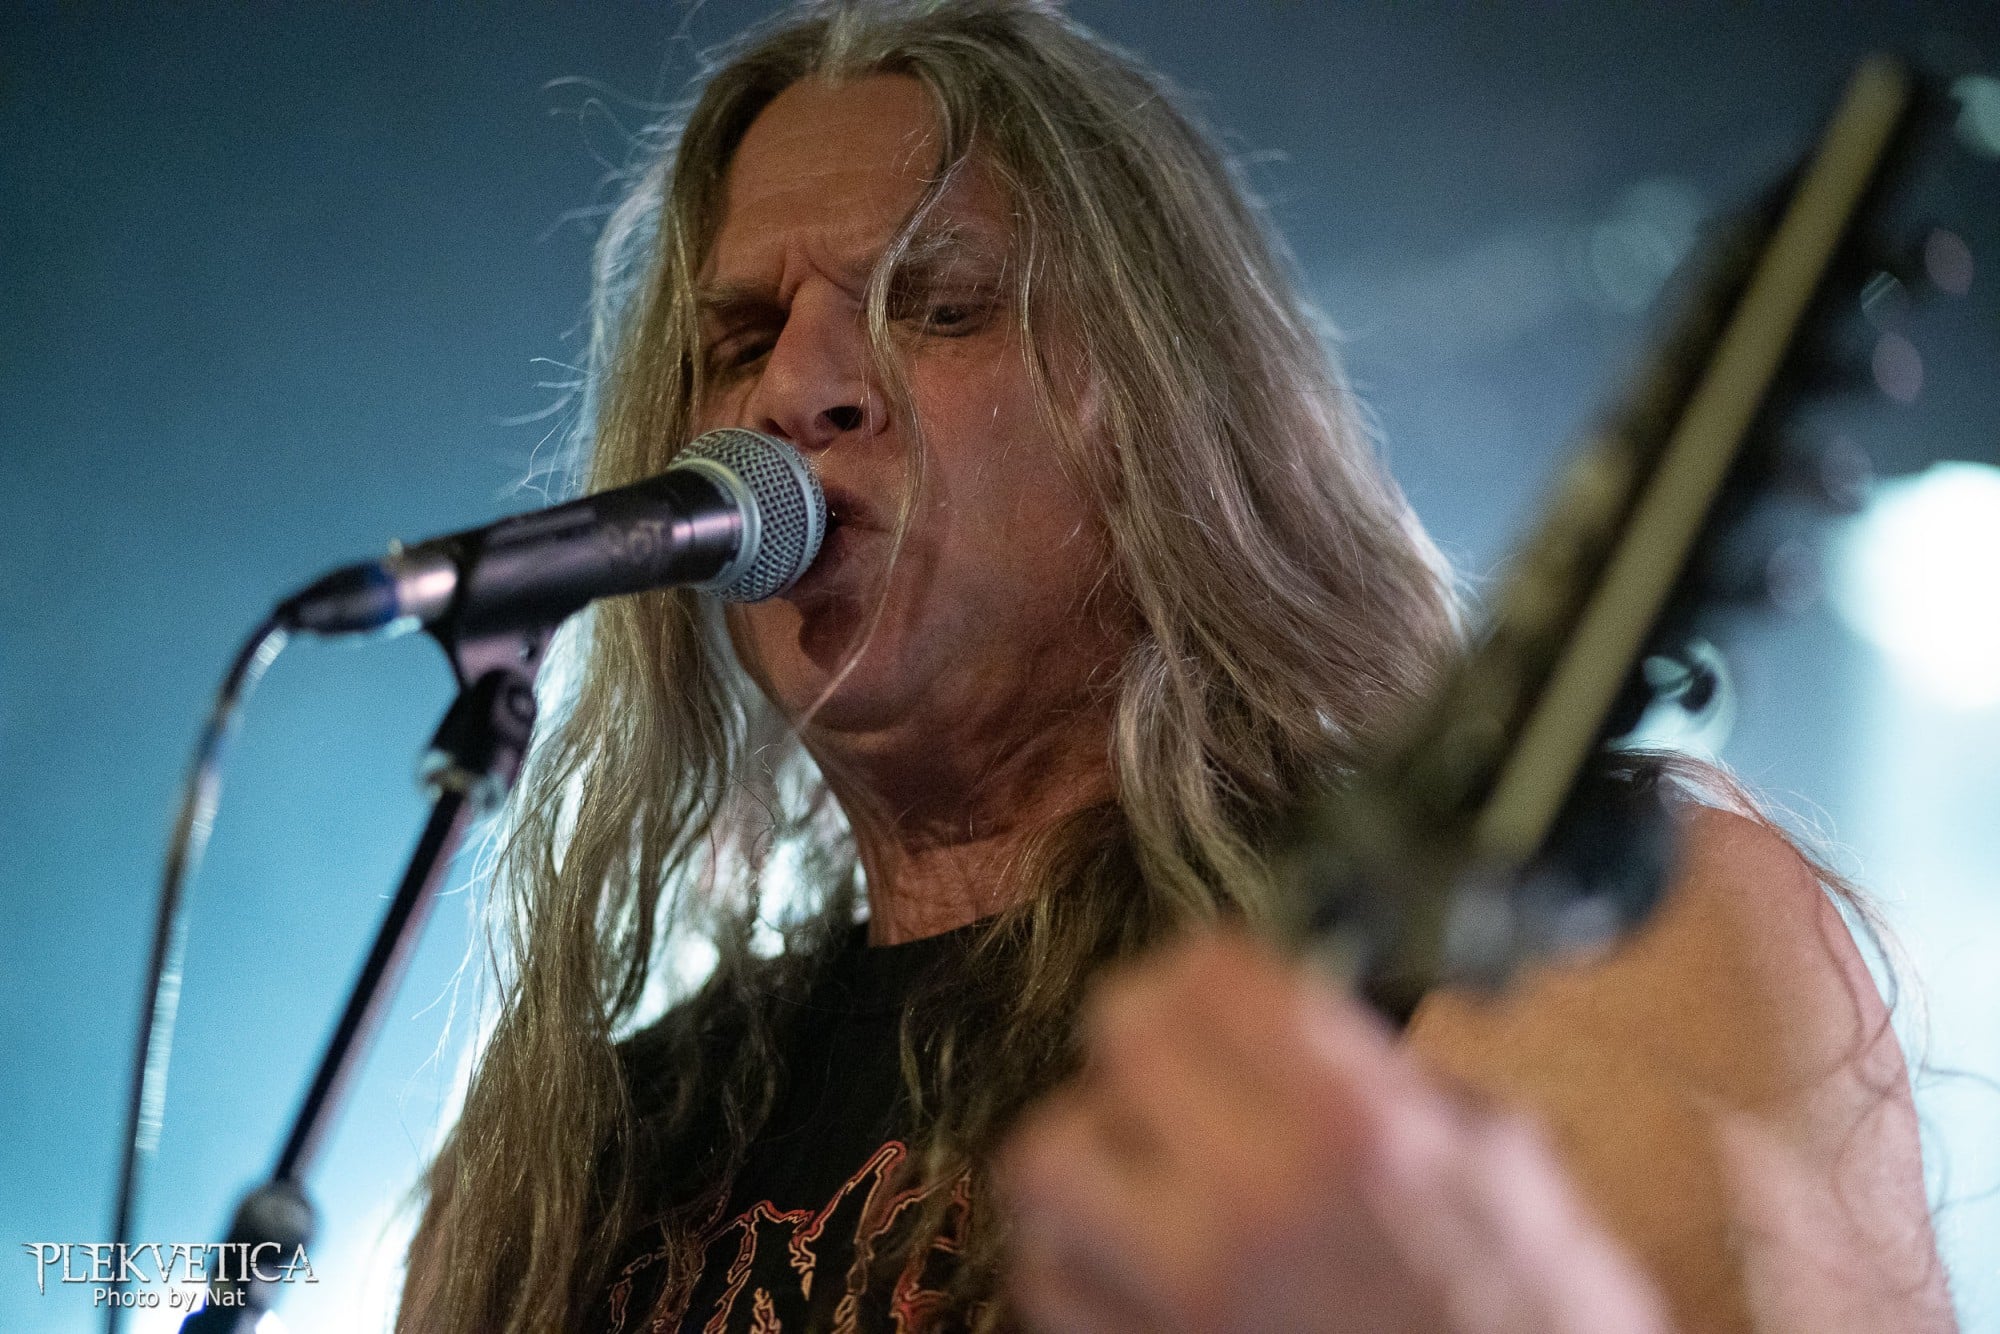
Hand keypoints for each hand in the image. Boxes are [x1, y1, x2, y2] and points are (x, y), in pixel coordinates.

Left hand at [999, 934, 1671, 1332]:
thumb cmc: (1547, 1323)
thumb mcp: (1502, 1163)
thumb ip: (1380, 1074)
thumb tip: (1292, 1013)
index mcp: (1353, 1135)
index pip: (1212, 972)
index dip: (1222, 971)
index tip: (1234, 991)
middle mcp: (1250, 1207)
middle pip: (1120, 1033)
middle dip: (1157, 1030)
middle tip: (1187, 1057)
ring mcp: (1185, 1302)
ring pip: (1048, 1157)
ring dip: (1094, 1144)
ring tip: (1148, 1163)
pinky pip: (1048, 1277)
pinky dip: (1077, 1252)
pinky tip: (1137, 1253)